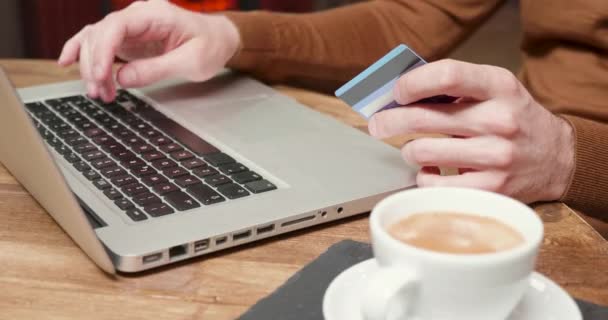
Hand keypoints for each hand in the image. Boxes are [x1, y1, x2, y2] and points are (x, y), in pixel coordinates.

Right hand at [58, 0, 239, 101]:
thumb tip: (123, 78)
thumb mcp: (192, 63)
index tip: (100, 77)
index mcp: (155, 14)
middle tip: (100, 93)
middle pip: (101, 34)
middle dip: (95, 65)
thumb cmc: (210, 47)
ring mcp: (131, 27)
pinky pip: (100, 42)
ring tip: (97, 93)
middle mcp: (138, 16)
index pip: (116, 26)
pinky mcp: (129, 39)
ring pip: (96, 39)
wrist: (219, 40)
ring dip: (91, 66)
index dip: (103, 52)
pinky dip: (83, 52)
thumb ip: (157, 69)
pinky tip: (66, 62)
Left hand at [368, 59, 574, 203]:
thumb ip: (455, 87)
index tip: (396, 92)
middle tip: (378, 124)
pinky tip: (433, 169)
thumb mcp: (495, 90)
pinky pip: (433, 183)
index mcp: (499, 86)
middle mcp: (499, 120)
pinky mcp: (490, 188)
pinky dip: (424, 176)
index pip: (447, 75)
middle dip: (389, 121)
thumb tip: (398, 94)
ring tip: (415, 148)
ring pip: (421, 152)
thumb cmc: (513, 119)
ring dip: (409, 150)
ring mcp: (496, 156)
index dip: (412, 83)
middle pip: (423, 118)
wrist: (556, 158)